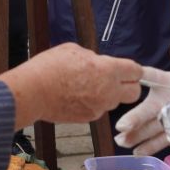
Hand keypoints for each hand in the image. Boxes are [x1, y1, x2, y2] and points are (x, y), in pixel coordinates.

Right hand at [0, 43, 141, 125]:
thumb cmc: (50, 67)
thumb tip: (98, 63)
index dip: (134, 70)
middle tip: (116, 80)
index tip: (130, 70)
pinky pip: (98, 109)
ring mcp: (99, 107)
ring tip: (87, 86)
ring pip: (114, 102)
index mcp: (108, 70)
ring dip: (108, 95)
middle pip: (134, 93)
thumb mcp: (74, 50)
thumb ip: (93, 58)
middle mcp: (109, 91)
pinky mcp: (88, 118)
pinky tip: (76, 96)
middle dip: (129, 87)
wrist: (32, 92)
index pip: (136, 71)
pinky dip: (92, 103)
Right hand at [115, 40, 169, 154]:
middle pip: (145, 111)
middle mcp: (162, 103)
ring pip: (148, 128)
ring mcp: (167, 119)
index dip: (140, 79)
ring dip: (136, 135)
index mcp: (166, 84)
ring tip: (122, 142)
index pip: (151, 79)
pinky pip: (160, 140)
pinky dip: (149, 147)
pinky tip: (136, 152)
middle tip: (120, 127)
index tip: (128, 81)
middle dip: (133, 119)